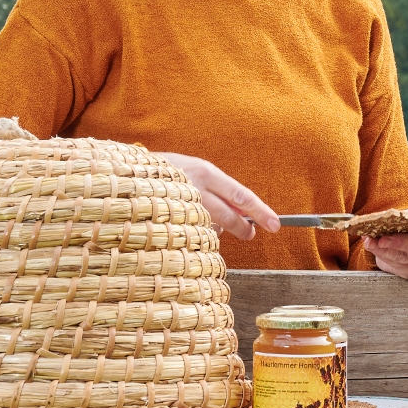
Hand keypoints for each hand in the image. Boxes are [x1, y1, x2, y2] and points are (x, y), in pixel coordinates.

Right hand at [159, 153, 278, 240]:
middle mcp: (195, 188)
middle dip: (243, 229)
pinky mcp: (168, 220)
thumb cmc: (172, 173)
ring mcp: (180, 206)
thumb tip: (246, 212)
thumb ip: (222, 191)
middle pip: (229, 216)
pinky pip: (193, 234)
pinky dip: (197, 232)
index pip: (241, 196)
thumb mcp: (199, 173)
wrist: (131, 174)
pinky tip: (187, 223)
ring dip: (216, 229)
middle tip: (249, 234)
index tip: (275, 225)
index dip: (260, 212)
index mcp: (206, 173)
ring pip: (211, 227)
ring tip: (204, 218)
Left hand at [365, 207, 407, 278]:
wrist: (402, 237)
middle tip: (383, 239)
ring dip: (383, 250)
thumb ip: (407, 214)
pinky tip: (372, 246)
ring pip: (402, 258)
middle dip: (399, 243)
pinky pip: (394, 265)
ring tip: (370, 242)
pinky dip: (380, 255)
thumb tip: (384, 220)